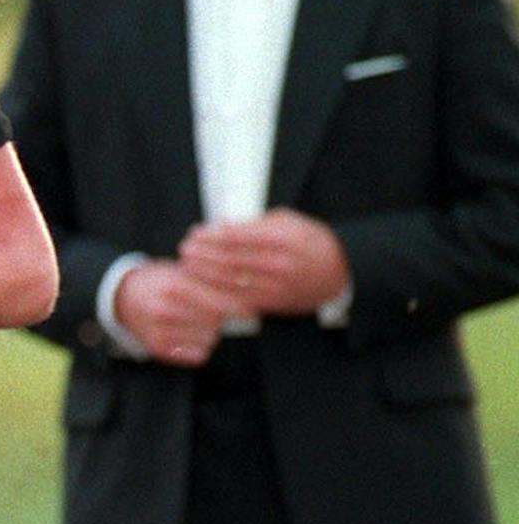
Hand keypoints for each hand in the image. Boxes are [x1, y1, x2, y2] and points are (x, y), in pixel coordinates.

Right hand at [112, 260, 244, 365]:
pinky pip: (196, 355)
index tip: (251, 311)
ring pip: (208, 340)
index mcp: (175, 286)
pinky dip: (201, 346)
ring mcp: (160, 331)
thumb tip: (245, 294)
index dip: (238, 308)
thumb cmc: (161, 282)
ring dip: (212, 332)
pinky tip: (194, 335)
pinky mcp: (157, 348)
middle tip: (223, 314)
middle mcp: (165, 309)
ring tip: (203, 322)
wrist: (123, 297)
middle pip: (215, 322)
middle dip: (223, 319)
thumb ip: (209, 282)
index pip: (218, 302)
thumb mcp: (182, 272)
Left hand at [179, 211, 349, 314]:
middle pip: (229, 258)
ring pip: (230, 280)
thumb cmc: (312, 242)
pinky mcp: (272, 302)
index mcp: (281, 238)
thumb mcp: (289, 221)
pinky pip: (238, 298)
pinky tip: (204, 286)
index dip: (211, 236)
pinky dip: (218, 292)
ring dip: (205, 273)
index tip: (196, 233)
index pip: (236, 236)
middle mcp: (277, 262)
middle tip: (185, 249)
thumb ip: (257, 223)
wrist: (339, 271)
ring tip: (188, 265)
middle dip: (202, 254)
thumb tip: (225, 225)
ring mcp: (274, 285)